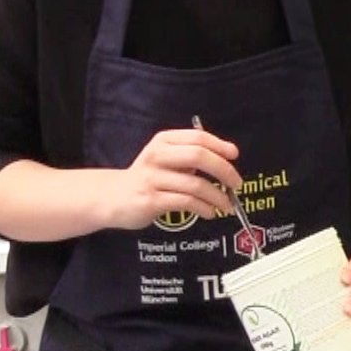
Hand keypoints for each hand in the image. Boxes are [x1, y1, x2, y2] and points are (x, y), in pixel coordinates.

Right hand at [107, 128, 241, 228]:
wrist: (113, 197)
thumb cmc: (149, 177)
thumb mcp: (165, 158)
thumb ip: (190, 155)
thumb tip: (226, 161)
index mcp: (164, 141)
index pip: (198, 137)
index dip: (220, 145)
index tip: (234, 155)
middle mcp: (157, 156)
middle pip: (198, 156)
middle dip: (224, 170)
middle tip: (237, 183)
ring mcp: (153, 178)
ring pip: (195, 184)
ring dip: (217, 196)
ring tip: (226, 205)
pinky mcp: (151, 200)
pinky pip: (186, 202)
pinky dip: (204, 208)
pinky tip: (210, 212)